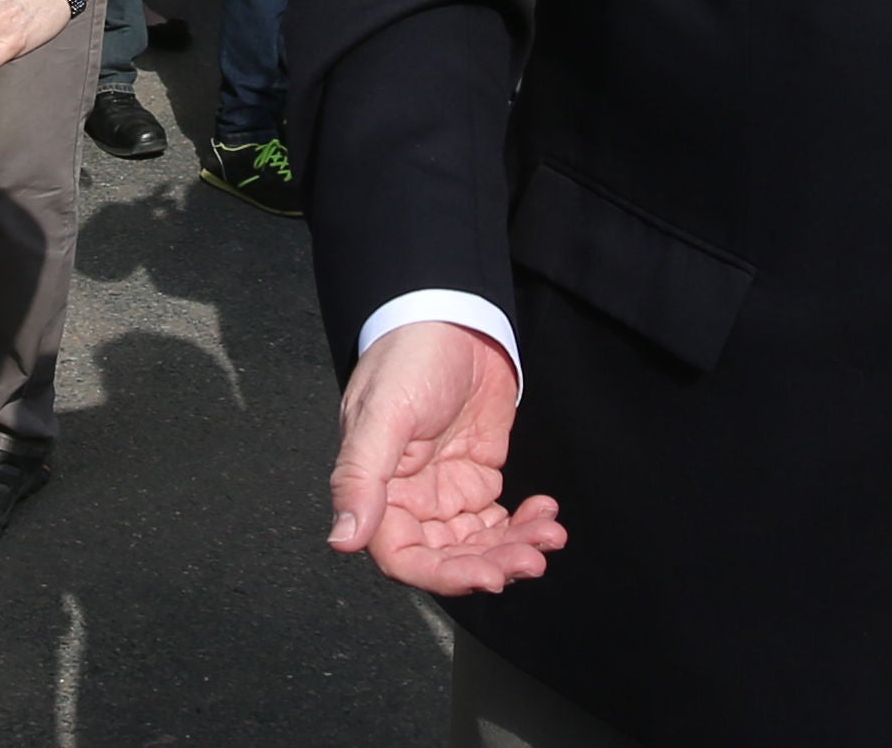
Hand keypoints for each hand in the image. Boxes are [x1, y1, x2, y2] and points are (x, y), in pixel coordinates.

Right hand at [329, 322, 563, 595]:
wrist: (451, 314)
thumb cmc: (408, 357)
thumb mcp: (383, 414)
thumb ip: (361, 477)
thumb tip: (342, 538)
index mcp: (380, 491)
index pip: (406, 558)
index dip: (445, 577)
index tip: (487, 575)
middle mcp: (410, 499)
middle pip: (450, 558)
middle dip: (492, 564)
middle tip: (532, 559)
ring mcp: (446, 489)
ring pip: (479, 544)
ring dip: (515, 547)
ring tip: (549, 535)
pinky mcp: (477, 474)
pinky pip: (500, 518)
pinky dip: (525, 522)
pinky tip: (546, 511)